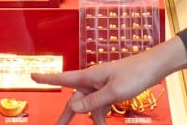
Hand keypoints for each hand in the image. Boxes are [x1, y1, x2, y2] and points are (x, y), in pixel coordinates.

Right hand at [33, 38, 186, 124]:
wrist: (154, 66)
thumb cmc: (135, 74)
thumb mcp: (113, 91)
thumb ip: (93, 101)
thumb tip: (73, 108)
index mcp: (89, 76)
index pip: (63, 78)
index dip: (46, 78)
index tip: (32, 76)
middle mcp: (92, 80)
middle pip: (74, 99)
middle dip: (66, 115)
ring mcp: (102, 85)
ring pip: (89, 106)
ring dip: (91, 119)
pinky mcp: (111, 90)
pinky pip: (101, 106)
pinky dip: (101, 116)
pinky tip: (103, 124)